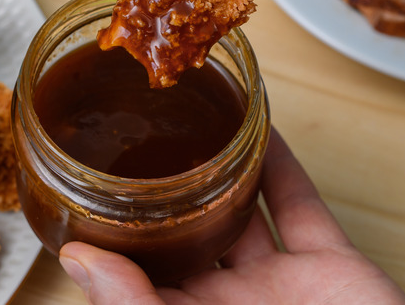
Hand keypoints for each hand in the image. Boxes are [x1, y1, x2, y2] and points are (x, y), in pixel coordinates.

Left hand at [58, 130, 404, 304]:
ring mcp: (277, 281)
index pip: (137, 267)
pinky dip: (282, 164)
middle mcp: (225, 300)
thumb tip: (76, 259)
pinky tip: (264, 126)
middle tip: (140, 133)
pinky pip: (301, 204)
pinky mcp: (328, 265)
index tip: (89, 179)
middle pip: (188, 228)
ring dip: (224, 165)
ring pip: (243, 208)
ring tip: (198, 118)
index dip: (115, 226)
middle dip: (168, 187)